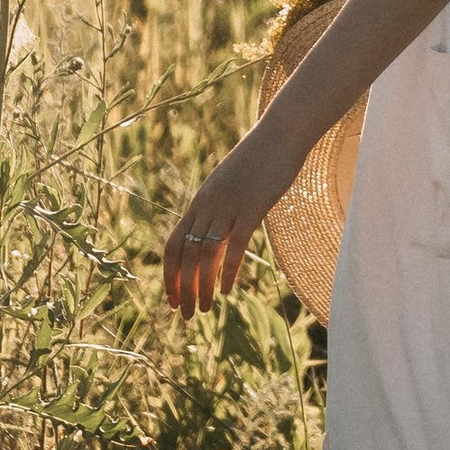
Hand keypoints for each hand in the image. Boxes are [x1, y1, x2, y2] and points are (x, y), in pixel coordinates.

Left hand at [162, 123, 295, 317]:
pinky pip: (235, 245)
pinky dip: (229, 271)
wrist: (280, 134)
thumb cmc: (258, 160)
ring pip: (205, 255)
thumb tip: (216, 233)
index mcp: (200, 202)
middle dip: (182, 289)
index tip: (172, 300)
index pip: (173, 245)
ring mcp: (229, 206)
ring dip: (202, 286)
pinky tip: (228, 290)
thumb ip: (220, 210)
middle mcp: (208, 206)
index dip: (169, 276)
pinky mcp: (253, 208)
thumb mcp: (231, 187)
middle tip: (184, 315)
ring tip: (204, 309)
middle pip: (185, 255)